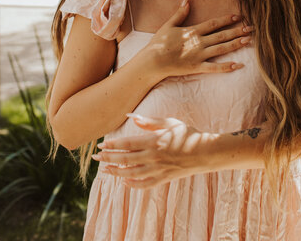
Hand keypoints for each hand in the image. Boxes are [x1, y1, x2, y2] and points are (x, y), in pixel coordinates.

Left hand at [92, 113, 212, 187]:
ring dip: (116, 172)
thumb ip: (149, 121)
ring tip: (105, 170)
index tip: (101, 143)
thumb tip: (131, 116)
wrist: (205, 152)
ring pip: (131, 174)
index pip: (127, 144)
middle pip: (126, 159)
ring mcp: (158, 169)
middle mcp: (153, 157)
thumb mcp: (169, 122)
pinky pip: (144, 184)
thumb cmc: (188, 133)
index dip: (113, 144)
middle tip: (96, 156)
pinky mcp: (163, 178)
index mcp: (154, 141)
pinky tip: (124, 182)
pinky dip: (132, 185)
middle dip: (109, 158)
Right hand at [145, 0, 252, 76]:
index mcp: (193, 31)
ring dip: (236, 44)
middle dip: (237, 31)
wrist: (153, 61)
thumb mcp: (169, 24)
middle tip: (251, 28)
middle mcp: (199, 42)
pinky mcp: (197, 67)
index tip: (239, 17)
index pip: (214, 23)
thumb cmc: (159, 42)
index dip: (227, 20)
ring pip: (222, 49)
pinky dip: (226, 67)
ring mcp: (199, 55)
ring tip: (248, 41)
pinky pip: (214, 68)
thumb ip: (180, 12)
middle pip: (222, 35)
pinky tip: (238, 65)